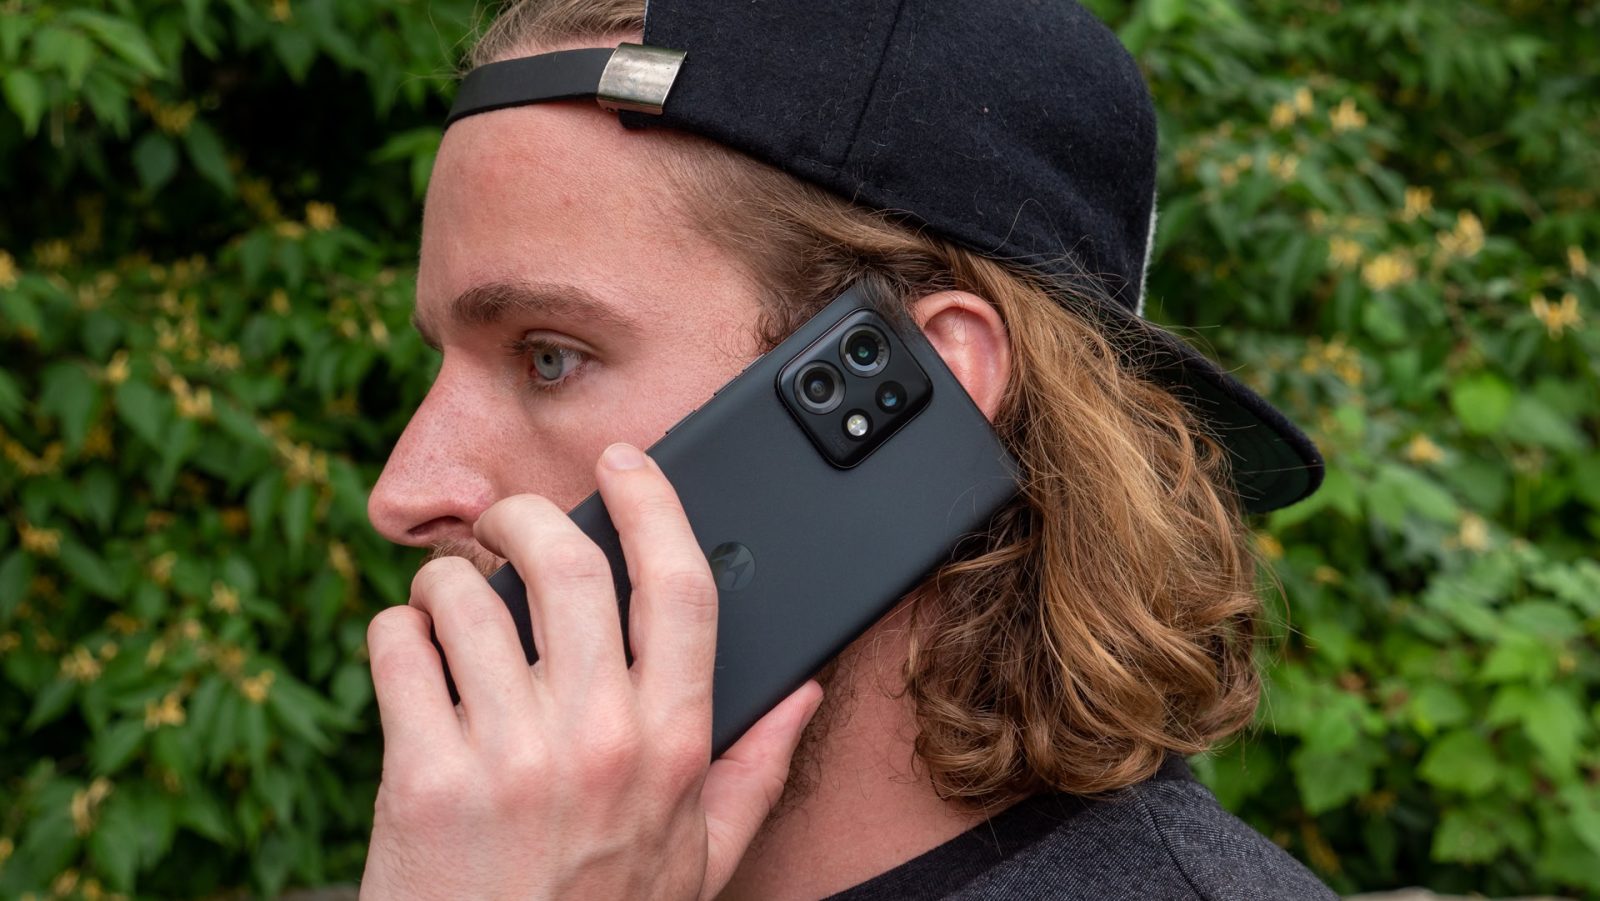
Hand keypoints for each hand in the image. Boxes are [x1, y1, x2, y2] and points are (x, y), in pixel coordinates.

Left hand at [361, 442, 823, 899]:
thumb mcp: (703, 857)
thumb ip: (757, 767)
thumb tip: (803, 689)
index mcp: (673, 746)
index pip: (681, 588)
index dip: (656, 504)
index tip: (627, 464)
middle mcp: (597, 740)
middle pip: (569, 564)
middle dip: (529, 517)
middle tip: (510, 521)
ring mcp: (507, 758)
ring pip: (466, 596)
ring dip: (447, 581)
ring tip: (449, 605)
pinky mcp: (423, 779)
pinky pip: (398, 647)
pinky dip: (395, 634)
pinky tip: (411, 659)